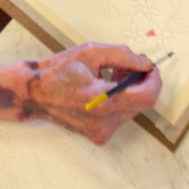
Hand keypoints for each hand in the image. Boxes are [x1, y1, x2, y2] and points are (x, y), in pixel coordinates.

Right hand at [19, 43, 161, 144]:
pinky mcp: (99, 136)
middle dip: (140, 81)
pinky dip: (119, 99)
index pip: (145, 97)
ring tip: (113, 73)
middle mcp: (104, 123)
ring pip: (131, 108)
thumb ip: (122, 55)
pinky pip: (120, 115)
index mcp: (101, 101)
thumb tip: (146, 64)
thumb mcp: (90, 52)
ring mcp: (101, 132)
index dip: (154, 80)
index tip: (151, 67)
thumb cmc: (59, 70)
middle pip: (140, 102)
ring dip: (130, 89)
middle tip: (129, 64)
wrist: (35, 94)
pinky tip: (105, 86)